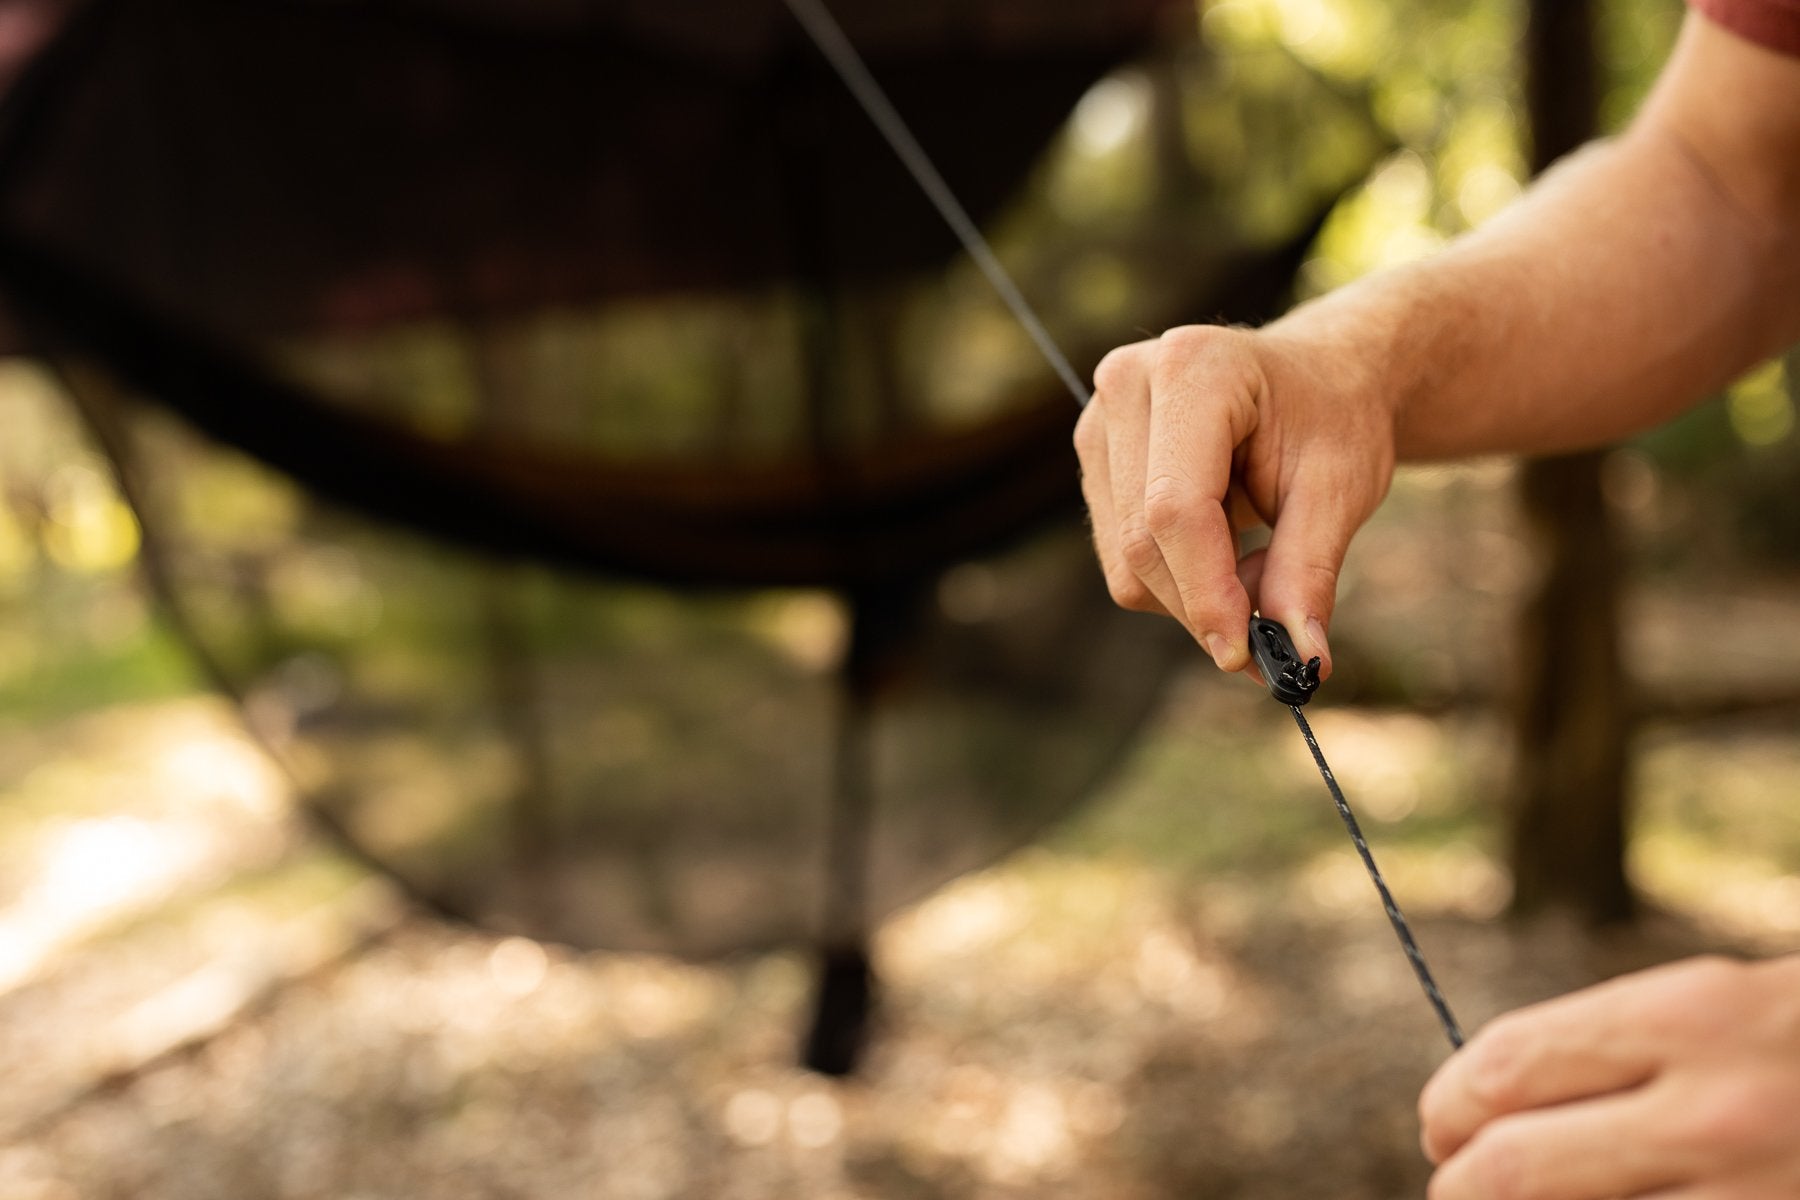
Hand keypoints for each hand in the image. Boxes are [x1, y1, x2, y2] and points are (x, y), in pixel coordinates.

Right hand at [1073, 323, 1396, 674]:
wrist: (1317, 376)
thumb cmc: (1333, 419)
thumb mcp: (1340, 490)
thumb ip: (1309, 573)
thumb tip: (1302, 660)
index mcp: (1193, 369)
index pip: (1175, 506)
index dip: (1206, 590)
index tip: (1245, 653)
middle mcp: (1128, 384)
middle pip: (1142, 540)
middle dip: (1202, 604)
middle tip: (1269, 641)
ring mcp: (1099, 421)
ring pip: (1124, 560)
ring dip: (1190, 593)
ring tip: (1259, 565)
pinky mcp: (1095, 458)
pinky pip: (1119, 557)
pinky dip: (1175, 578)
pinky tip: (1223, 548)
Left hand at [1419, 954, 1799, 1198]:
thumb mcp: (1729, 1011)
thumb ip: (1620, 1052)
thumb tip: (1485, 1107)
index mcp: (1693, 1017)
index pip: (1507, 1068)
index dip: (1449, 1104)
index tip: (1441, 1126)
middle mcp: (1718, 1113)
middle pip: (1513, 1173)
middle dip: (1462, 1186)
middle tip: (1457, 1186)